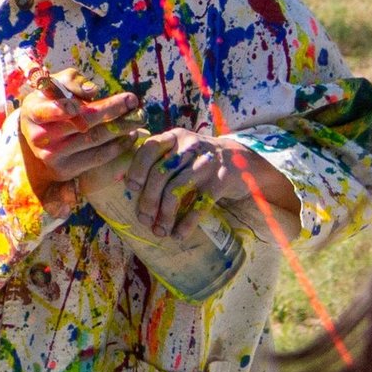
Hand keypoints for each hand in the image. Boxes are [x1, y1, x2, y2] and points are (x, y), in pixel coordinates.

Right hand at [15, 81, 139, 203]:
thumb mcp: (54, 86)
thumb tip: (93, 91)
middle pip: (83, 122)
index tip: (94, 94)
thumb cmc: (50, 102)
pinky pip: (97, 157)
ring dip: (121, 128)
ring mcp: (52, 155)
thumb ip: (71, 81)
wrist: (35, 138)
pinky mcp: (65, 170)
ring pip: (94, 139)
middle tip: (133, 101)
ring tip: (138, 117)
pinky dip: (117, 146)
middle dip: (112, 110)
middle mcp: (40, 136)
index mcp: (33, 111)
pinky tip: (130, 136)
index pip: (48, 109)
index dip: (68, 105)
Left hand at [120, 128, 296, 235]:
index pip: (150, 148)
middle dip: (148, 200)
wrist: (242, 160)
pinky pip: (198, 206)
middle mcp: (190, 147)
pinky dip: (186, 223)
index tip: (131, 188)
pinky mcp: (220, 182)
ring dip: (164, 215)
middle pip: (160, 174)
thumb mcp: (182, 149)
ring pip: (175, 191)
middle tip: (144, 219)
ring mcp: (206, 164)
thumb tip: (130, 188)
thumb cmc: (201, 159)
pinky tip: (178, 235)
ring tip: (159, 230)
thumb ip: (161, 159)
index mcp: (175, 136)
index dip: (137, 169)